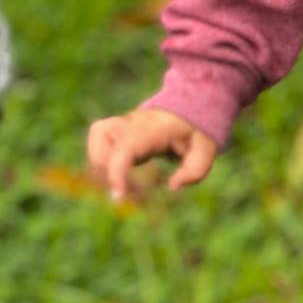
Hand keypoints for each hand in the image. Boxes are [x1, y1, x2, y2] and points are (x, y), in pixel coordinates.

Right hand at [86, 108, 216, 200]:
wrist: (193, 106)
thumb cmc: (197, 132)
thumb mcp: (206, 150)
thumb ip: (195, 170)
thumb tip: (172, 186)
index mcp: (155, 128)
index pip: (125, 146)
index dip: (116, 172)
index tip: (119, 195)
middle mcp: (135, 122)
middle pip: (101, 134)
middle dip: (106, 166)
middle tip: (128, 187)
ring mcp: (125, 121)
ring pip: (96, 136)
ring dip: (102, 162)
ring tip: (124, 176)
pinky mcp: (120, 127)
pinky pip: (100, 141)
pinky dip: (103, 159)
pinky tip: (123, 169)